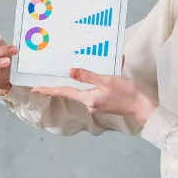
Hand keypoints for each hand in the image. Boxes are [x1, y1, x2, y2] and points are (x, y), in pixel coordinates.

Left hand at [32, 68, 156, 124]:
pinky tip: (98, 73)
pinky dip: (93, 81)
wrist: (142, 106)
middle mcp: (89, 103)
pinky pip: (93, 90)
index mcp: (88, 98)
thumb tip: (71, 72)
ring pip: (83, 90)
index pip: (64, 92)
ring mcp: (97, 103)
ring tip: (72, 71)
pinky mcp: (104, 102)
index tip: (35, 89)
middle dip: (59, 85)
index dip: (49, 90)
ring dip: (79, 81)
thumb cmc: (126, 93)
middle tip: (45, 80)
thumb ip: (88, 77)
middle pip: (71, 92)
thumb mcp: (107, 81)